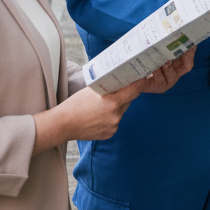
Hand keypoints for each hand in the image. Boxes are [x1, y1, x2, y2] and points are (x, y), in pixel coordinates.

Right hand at [32, 51, 196, 152]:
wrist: (63, 124)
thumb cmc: (75, 104)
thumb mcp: (92, 90)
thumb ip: (108, 87)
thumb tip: (119, 79)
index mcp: (112, 102)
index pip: (134, 90)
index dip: (140, 82)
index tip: (145, 76)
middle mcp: (116, 115)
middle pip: (128, 101)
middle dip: (125, 95)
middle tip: (119, 88)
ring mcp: (113, 126)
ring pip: (121, 111)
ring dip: (117, 107)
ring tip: (102, 105)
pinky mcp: (110, 134)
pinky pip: (115, 122)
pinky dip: (111, 117)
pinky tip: (99, 116)